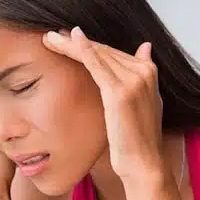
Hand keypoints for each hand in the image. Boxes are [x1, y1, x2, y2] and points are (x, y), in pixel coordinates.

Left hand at [43, 27, 165, 181]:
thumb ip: (141, 76)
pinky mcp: (120, 92)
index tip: (67, 38)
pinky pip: (97, 65)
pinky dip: (83, 50)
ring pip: (97, 54)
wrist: (143, 163)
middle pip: (103, 50)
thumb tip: (145, 47)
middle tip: (52, 35)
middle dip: (75, 42)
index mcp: (148, 71)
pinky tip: (71, 39)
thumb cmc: (138, 139)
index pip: (112, 52)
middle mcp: (143, 71)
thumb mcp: (145, 102)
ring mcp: (133, 80)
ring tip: (50, 38)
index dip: (88, 45)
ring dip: (71, 44)